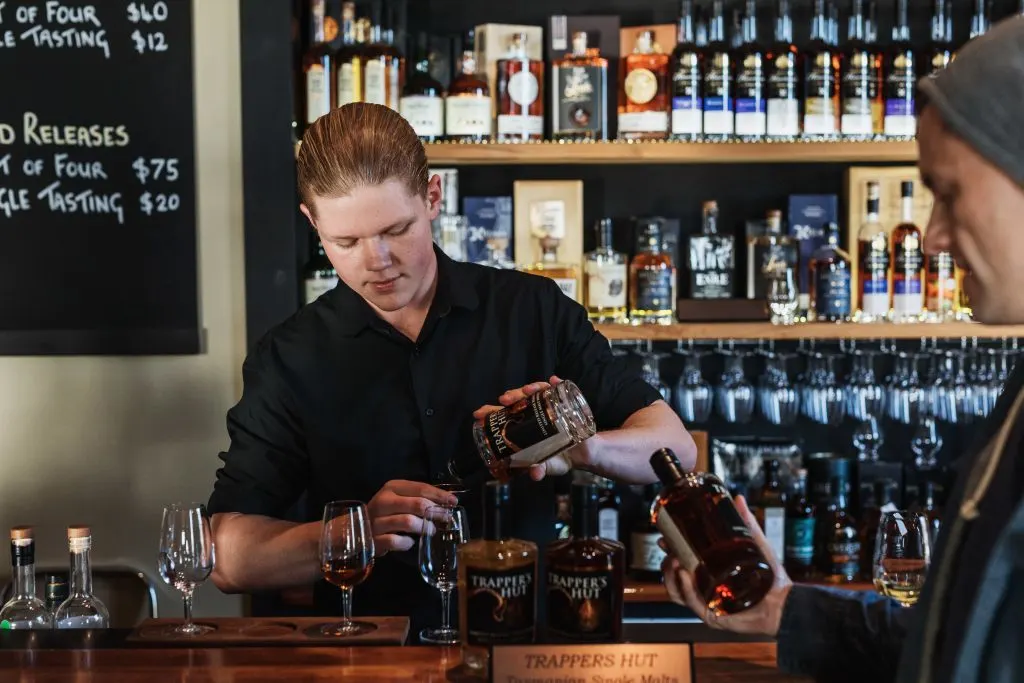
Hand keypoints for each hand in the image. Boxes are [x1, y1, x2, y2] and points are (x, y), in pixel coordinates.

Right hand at [366, 480, 458, 555]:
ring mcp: (377, 520)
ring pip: (408, 522)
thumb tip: (449, 501)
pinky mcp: (374, 539)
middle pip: (417, 504)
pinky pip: (396, 541)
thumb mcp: (401, 499)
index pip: (421, 488)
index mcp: (392, 487)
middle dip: (436, 512)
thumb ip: (420, 498)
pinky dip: (407, 543)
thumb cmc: (386, 513)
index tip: (454, 502)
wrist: (357, 529)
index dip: (440, 495)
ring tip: (431, 531)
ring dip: (424, 527)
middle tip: (446, 518)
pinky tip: (410, 542)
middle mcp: (383, 501)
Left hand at [472, 376, 580, 480]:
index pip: (504, 415)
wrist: (584, 454)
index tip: (478, 414)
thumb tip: (535, 474)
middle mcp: (535, 413)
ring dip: (531, 387)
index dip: (491, 413)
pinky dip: (557, 384)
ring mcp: (550, 406)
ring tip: (527, 390)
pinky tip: (554, 381)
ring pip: (537, 391)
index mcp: (525, 426)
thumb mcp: (549, 466)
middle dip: (511, 396)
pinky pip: (561, 389)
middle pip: (519, 399)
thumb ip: (541, 469)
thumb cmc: (560, 458)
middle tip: (504, 400)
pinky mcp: (566, 403)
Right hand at [660, 495, 792, 636]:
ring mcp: (707, 603)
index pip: (681, 563)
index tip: (664, 537)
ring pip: (676, 592)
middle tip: (668, 548)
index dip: (670, 550)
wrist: (784, 602)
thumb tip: (738, 498)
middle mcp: (705, 589)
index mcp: (710, 574)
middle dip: (666, 563)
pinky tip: (684, 574)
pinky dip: (685, 588)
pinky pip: (692, 602)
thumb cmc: (770, 578)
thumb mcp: (755, 545)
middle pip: (674, 578)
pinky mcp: (712, 615)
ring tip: (674, 561)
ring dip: (671, 575)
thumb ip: (746, 522)